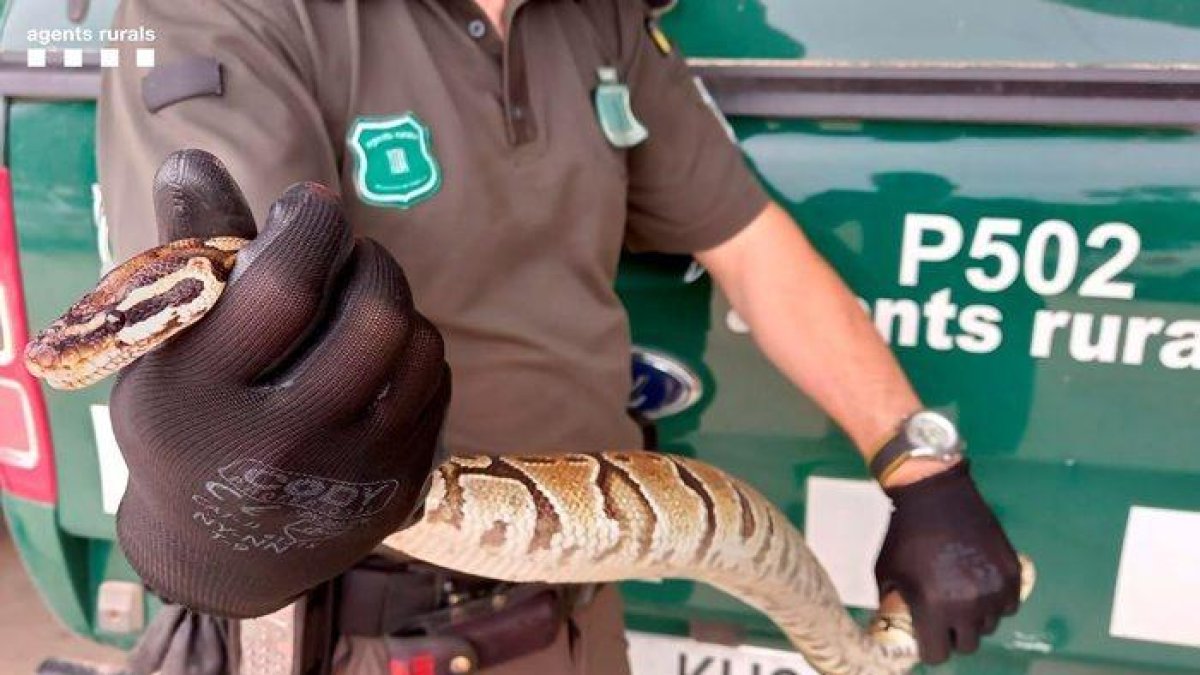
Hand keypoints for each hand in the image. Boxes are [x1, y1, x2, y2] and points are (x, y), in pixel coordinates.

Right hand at [111, 150, 449, 617]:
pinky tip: (378, 358)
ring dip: (396, 303)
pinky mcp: (398, 489)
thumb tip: (197, 158)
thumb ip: (189, 255)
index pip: (285, 288)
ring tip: (361, 302)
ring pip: (417, 346)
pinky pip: (438, 384)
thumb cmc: (187, 424)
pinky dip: (415, 351)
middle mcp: (279, 447)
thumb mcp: (165, 350)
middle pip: (373, 317)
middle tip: (349, 254)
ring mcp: (349, 477)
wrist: (223, 554)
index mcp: (200, 403)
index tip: (311, 203)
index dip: (312, 225)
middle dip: (371, 261)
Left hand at [874, 460, 1020, 663]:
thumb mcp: (886, 573)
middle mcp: (968, 605)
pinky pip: (1009, 605)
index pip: (938, 654)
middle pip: (968, 644)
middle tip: (946, 618)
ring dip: (976, 618)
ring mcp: (993, 590)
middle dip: (954, 635)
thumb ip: (893, 605)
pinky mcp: (1012, 573)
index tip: (929, 637)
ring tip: (962, 597)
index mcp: (932, 607)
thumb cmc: (903, 534)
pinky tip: (981, 586)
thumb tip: (893, 627)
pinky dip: (996, 602)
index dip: (931, 648)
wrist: (934, 495)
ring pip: (990, 625)